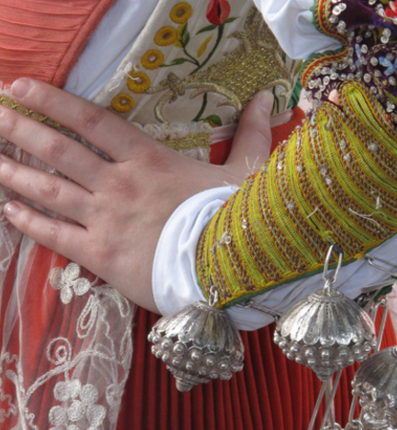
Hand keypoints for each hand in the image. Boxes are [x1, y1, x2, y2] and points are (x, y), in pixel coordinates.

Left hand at [0, 79, 274, 311]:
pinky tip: (7, 212)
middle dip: (19, 129)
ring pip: (47, 190)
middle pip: (58, 150)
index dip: (53, 101)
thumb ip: (253, 134)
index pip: (91, 121)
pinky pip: (55, 235)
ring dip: (12, 173)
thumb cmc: (234, 220)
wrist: (224, 272)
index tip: (22, 88)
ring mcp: (104, 219)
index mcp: (148, 159)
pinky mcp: (99, 254)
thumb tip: (268, 98)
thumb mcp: (247, 172)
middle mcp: (117, 184)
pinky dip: (29, 223)